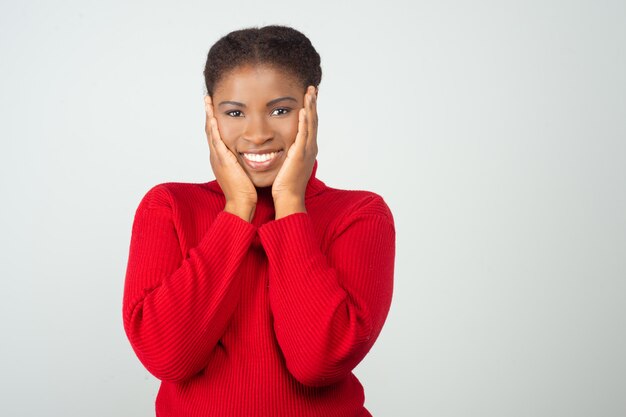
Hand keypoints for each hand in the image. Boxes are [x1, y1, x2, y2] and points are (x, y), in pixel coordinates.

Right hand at [204, 96, 256, 220]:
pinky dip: (213, 129)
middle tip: (206, 98)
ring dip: (208, 115)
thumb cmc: (245, 192)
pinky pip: (216, 141)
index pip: (216, 135)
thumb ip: (244, 162)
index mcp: (221, 158)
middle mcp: (216, 156)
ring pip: (210, 132)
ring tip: (207, 101)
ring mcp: (218, 158)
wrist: (242, 205)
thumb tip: (253, 154)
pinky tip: (213, 117)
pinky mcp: (223, 161)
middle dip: (208, 113)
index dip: (214, 120)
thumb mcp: (243, 172)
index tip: (214, 107)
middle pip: (209, 130)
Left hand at [272, 86, 318, 211]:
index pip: (310, 125)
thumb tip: (282, 146)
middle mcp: (310, 148)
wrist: (288, 198)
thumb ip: (287, 152)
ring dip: (311, 107)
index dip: (311, 110)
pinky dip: (304, 122)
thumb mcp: (288, 163)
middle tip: (313, 88)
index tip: (310, 96)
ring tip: (310, 93)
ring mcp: (307, 151)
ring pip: (311, 125)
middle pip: (313, 121)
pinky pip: (303, 135)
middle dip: (313, 104)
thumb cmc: (285, 184)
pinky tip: (303, 110)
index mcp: (307, 149)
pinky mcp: (300, 155)